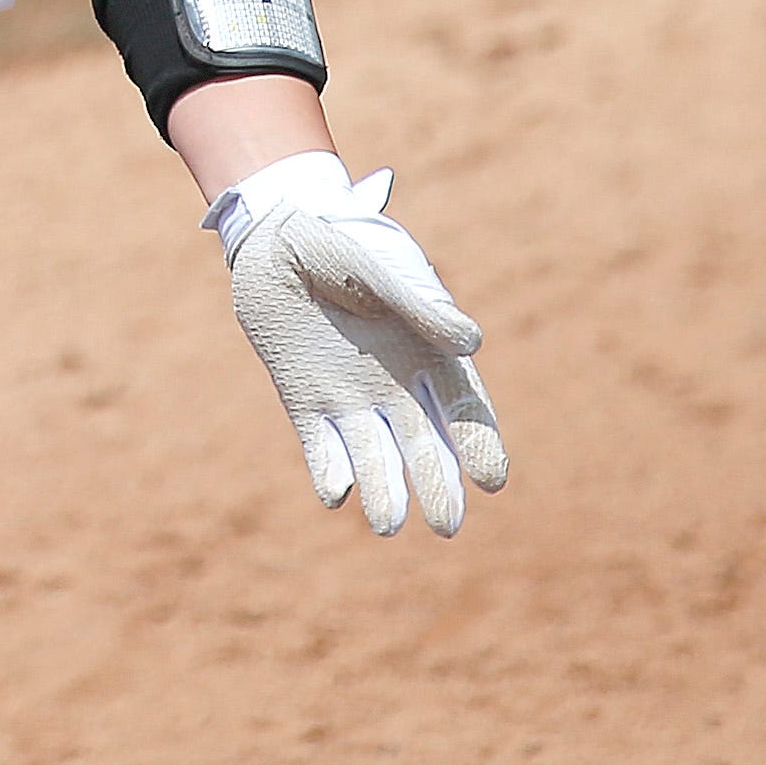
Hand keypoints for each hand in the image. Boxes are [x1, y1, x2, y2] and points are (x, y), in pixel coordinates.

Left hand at [212, 152, 509, 536]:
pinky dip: (328, 471)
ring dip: (383, 492)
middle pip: (426, 449)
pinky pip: (321, 446)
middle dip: (438, 486)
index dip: (480, 446)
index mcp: (429, 357)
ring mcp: (351, 398)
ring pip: (375, 458)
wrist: (275, 238)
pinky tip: (334, 493)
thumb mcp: (378, 271)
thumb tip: (471, 343)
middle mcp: (397, 389)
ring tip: (387, 525)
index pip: (465, 413)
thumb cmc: (337, 247)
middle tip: (446, 524)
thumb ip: (420, 308)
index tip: (490, 477)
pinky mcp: (305, 400)